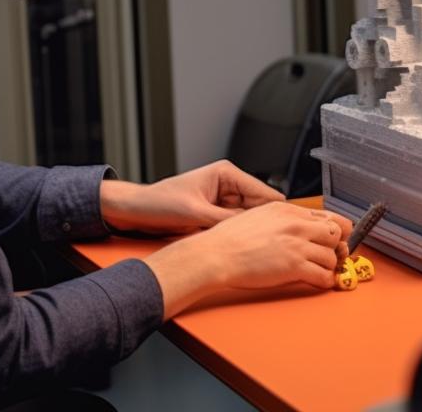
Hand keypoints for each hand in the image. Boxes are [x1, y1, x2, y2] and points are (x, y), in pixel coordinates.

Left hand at [101, 160, 284, 234]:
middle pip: (260, 207)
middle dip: (264, 224)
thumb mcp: (196, 213)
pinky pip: (235, 226)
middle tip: (275, 244)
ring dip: (251, 232)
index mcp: (226, 174)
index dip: (275, 212)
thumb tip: (253, 229)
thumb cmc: (158, 203)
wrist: (135, 211)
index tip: (286, 230)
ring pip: (249, 219)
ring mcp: (222, 201)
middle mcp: (227, 185)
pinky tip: (242, 248)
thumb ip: (226, 220)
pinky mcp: (215, 214)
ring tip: (258, 247)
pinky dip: (238, 235)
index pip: (264, 192)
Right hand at [142, 202, 353, 318]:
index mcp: (288, 210)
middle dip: (337, 247)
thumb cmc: (229, 239)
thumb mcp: (258, 216)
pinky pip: (325, 276)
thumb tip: (297, 226)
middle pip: (337, 234)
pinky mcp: (294, 266)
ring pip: (334, 256)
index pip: (329, 216)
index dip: (336, 231)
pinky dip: (326, 282)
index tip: (335, 239)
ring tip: (318, 271)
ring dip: (329, 266)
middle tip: (331, 256)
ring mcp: (297, 245)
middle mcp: (296, 224)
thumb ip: (281, 219)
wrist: (216, 254)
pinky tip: (318, 282)